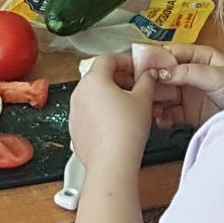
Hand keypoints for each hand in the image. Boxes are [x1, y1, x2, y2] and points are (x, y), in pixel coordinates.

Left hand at [69, 48, 156, 173]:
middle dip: (120, 80)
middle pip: (100, 77)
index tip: (137, 69)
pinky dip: (103, 113)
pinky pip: (90, 114)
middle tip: (138, 87)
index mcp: (93, 80)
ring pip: (95, 96)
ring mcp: (75, 112)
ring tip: (131, 107)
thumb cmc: (124, 132)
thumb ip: (146, 81)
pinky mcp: (76, 129)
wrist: (111, 163)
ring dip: (112, 97)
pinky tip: (118, 123)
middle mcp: (79, 93)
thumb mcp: (143, 100)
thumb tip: (148, 75)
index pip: (108, 59)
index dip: (126, 62)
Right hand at [140, 42, 223, 131]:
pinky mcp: (188, 112)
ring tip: (149, 107)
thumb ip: (188, 72)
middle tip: (141, 90)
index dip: (156, 59)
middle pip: (164, 75)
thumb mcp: (215, 75)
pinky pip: (169, 113)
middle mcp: (191, 73)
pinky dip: (162, 117)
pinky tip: (160, 119)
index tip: (142, 67)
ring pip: (164, 94)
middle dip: (152, 83)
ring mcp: (188, 93)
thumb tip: (162, 71)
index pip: (171, 54)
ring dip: (155, 101)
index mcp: (199, 57)